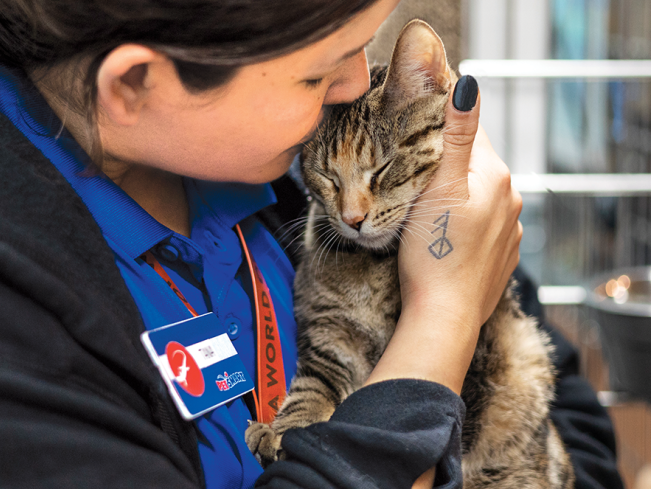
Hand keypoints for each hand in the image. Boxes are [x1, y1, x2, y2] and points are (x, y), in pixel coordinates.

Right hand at [365, 77, 522, 394]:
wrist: (444, 315)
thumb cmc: (435, 253)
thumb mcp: (439, 188)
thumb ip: (456, 137)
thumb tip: (467, 86)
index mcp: (495, 176)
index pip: (471, 131)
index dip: (442, 126)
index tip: (415, 131)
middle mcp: (510, 198)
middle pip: (475, 164)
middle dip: (448, 163)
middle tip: (414, 174)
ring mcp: (510, 229)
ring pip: (479, 195)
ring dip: (458, 193)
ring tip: (428, 208)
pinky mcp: (502, 254)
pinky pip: (483, 224)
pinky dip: (466, 222)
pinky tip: (446, 236)